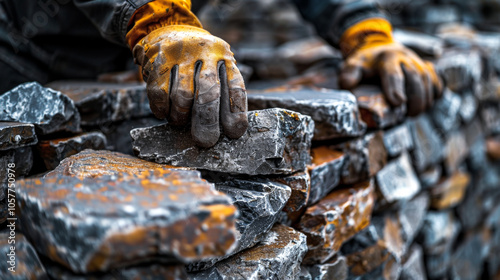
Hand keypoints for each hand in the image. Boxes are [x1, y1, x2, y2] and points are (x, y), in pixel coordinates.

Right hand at [132, 25, 247, 146]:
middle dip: (207, 121)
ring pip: (183, 96)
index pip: (235, 86)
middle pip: (208, 92)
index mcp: (224, 56)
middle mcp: (205, 52)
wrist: (165, 29)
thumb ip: (221, 91)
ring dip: (181, 116)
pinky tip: (165, 113)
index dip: (236, 112)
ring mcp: (180, 54)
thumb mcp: (216, 66)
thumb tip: (224, 129)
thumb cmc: (196, 60)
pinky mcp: (158, 60)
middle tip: (205, 141)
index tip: (235, 132)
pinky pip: (160, 93)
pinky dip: (162, 109)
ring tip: (180, 120)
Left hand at [339, 20, 442, 115]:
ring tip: (416, 113)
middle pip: (415, 76)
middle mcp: (405, 58)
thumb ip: (349, 74)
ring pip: (428, 78)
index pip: (392, 73)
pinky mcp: (426, 68)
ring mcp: (417, 62)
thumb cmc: (366, 63)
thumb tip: (347, 84)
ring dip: (425, 98)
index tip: (398, 103)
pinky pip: (437, 79)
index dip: (396, 87)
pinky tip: (429, 102)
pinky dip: (436, 91)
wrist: (379, 48)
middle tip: (409, 114)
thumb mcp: (353, 65)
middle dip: (415, 97)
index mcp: (386, 58)